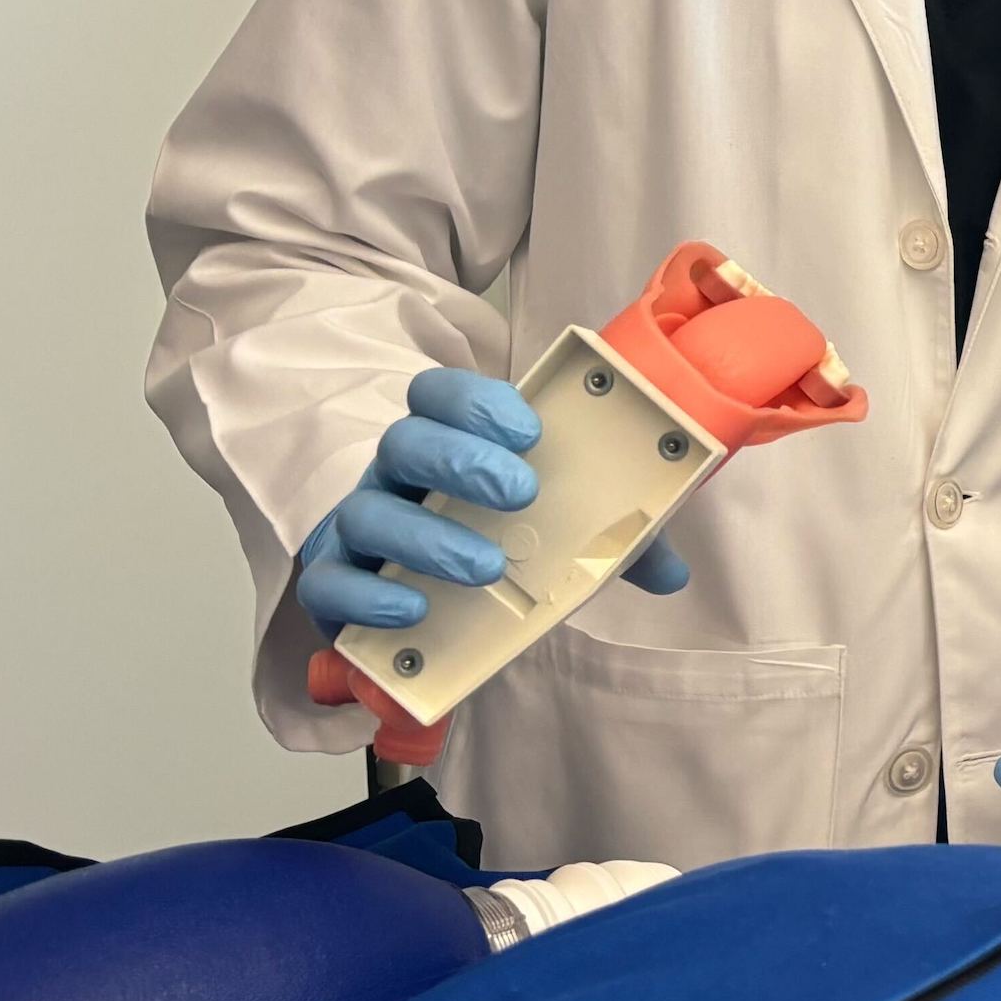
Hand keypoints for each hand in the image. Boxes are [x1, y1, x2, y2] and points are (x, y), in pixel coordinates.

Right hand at [297, 367, 688, 631]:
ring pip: (366, 512)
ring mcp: (360, 526)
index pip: (440, 393)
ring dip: (428, 538)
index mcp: (448, 444)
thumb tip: (672, 572)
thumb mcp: (561, 534)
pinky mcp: (336, 582)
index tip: (530, 430)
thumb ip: (614, 541)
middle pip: (405, 440)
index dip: (477, 401)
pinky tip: (413, 608)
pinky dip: (366, 596)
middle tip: (521, 493)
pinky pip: (329, 582)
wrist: (423, 604)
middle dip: (461, 460)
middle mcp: (396, 477)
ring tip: (488, 568)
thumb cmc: (498, 544)